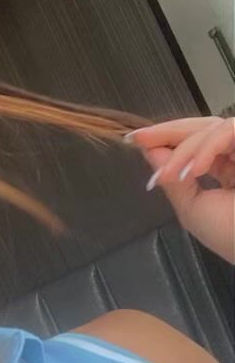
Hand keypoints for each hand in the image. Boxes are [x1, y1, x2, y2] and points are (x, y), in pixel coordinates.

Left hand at [125, 116, 234, 263]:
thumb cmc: (230, 235)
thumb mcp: (192, 209)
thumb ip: (172, 180)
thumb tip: (150, 152)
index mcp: (226, 170)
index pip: (195, 145)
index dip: (167, 140)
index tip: (136, 140)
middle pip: (202, 128)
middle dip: (168, 132)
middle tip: (140, 138)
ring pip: (213, 127)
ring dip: (186, 148)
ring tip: (171, 173)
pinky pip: (230, 129)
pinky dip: (208, 147)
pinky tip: (193, 169)